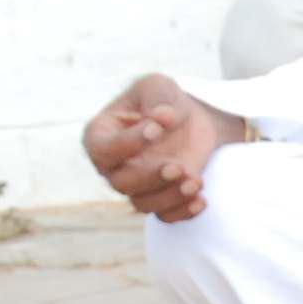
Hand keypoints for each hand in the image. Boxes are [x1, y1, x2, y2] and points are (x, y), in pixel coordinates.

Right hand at [82, 74, 238, 222]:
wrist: (189, 119)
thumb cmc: (162, 100)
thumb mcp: (158, 86)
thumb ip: (158, 98)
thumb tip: (162, 118)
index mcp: (100, 136)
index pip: (102, 150)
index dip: (127, 144)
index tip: (156, 129)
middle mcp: (113, 166)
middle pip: (121, 184)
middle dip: (150, 178)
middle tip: (177, 167)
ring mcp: (136, 185)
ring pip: (142, 204)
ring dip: (170, 197)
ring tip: (196, 180)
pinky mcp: (160, 198)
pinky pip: (165, 216)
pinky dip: (183, 212)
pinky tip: (201, 200)